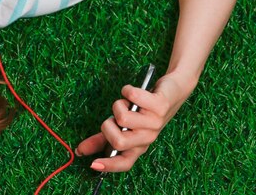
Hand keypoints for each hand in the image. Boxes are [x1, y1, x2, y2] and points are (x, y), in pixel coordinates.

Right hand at [75, 70, 196, 171]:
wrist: (174, 90)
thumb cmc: (144, 109)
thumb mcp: (125, 126)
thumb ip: (104, 137)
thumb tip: (80, 150)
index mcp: (139, 145)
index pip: (124, 162)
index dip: (108, 165)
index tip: (92, 164)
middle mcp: (148, 137)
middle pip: (118, 142)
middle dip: (107, 126)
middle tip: (114, 117)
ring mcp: (155, 122)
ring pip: (122, 118)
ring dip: (118, 104)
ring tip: (127, 102)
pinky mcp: (160, 105)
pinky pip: (133, 96)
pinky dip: (127, 89)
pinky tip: (132, 91)